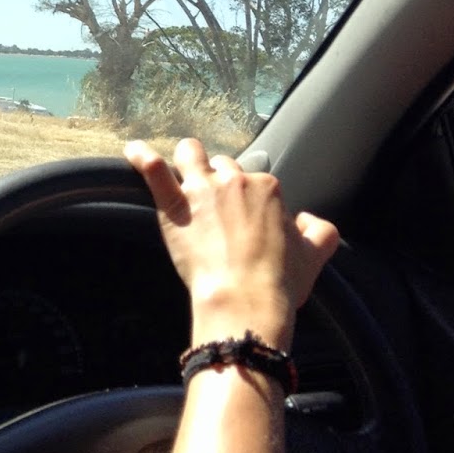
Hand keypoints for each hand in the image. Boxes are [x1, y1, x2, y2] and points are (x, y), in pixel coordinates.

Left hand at [125, 136, 339, 350]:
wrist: (245, 300)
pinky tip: (133, 152)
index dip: (249, 198)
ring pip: (191, 155)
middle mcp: (234, 181)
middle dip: (220, 179)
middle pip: (223, 167)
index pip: (255, 179)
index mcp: (267, 188)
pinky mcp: (174, 206)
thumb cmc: (278, 282)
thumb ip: (321, 232)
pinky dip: (141, 158)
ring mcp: (202, 190)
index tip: (246, 218)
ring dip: (188, 159)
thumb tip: (311, 222)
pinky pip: (153, 171)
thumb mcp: (315, 256)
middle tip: (216, 205)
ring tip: (184, 167)